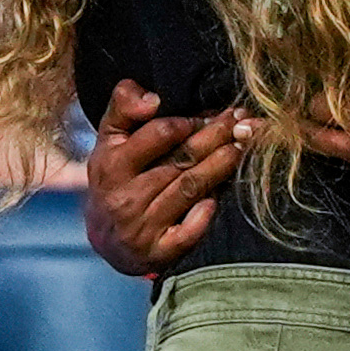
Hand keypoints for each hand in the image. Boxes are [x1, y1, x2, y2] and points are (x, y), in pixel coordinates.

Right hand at [80, 79, 239, 275]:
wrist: (106, 239)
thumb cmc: (115, 179)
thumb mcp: (110, 140)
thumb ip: (123, 107)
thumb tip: (152, 98)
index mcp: (111, 165)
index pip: (157, 135)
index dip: (189, 122)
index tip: (211, 115)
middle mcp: (124, 197)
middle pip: (181, 160)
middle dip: (215, 138)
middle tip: (242, 123)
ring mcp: (141, 227)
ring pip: (190, 189)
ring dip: (220, 166)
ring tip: (241, 147)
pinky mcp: (157, 252)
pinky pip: (188, 232)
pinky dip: (204, 214)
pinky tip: (218, 198)